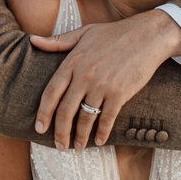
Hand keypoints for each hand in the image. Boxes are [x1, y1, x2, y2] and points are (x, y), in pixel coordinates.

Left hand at [30, 12, 180, 148]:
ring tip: (78, 146)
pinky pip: (107, 118)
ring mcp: (102, 85)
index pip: (51, 92)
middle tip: (59, 146)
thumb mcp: (84, 33)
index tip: (39, 128)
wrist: (148, 35)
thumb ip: (58, 41)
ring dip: (80, 136)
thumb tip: (32, 41)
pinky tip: (99, 141)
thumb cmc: (115, 34)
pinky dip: (102, 132)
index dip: (43, 113)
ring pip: (86, 118)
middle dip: (60, 132)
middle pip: (66, 110)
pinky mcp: (120, 93)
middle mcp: (84, 75)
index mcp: (73, 61)